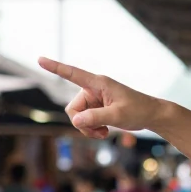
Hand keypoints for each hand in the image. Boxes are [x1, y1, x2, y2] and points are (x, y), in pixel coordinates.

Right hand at [39, 57, 166, 138]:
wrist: (150, 116)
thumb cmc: (138, 110)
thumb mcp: (117, 115)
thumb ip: (95, 118)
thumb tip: (75, 120)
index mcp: (98, 83)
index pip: (72, 73)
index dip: (55, 67)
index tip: (40, 59)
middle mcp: (93, 89)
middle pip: (73, 109)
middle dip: (82, 123)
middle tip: (99, 132)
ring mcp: (94, 99)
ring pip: (77, 117)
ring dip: (88, 128)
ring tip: (104, 132)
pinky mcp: (97, 108)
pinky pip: (84, 121)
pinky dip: (91, 129)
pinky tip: (104, 131)